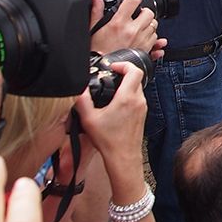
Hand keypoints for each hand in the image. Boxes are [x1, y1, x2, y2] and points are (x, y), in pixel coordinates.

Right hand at [73, 62, 146, 180]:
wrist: (123, 156)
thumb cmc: (108, 140)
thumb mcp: (89, 119)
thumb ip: (82, 101)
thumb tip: (79, 88)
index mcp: (127, 98)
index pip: (134, 70)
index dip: (124, 64)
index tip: (113, 67)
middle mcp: (138, 100)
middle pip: (136, 78)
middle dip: (123, 74)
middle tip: (110, 76)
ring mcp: (142, 107)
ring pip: (137, 88)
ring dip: (126, 85)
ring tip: (111, 90)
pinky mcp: (142, 114)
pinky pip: (137, 98)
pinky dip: (128, 96)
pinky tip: (115, 104)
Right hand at [89, 0, 163, 58]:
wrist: (102, 70)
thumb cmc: (97, 51)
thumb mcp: (93, 29)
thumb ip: (96, 11)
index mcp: (119, 23)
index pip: (134, 0)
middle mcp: (132, 31)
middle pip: (149, 13)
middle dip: (143, 13)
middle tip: (136, 17)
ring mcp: (141, 40)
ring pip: (154, 25)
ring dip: (147, 25)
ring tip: (137, 29)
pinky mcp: (146, 50)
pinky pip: (156, 40)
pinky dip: (152, 38)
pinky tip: (143, 38)